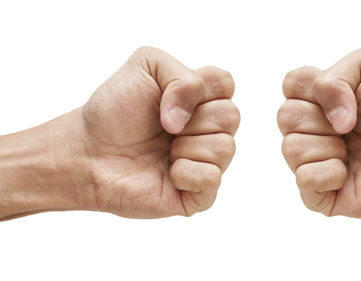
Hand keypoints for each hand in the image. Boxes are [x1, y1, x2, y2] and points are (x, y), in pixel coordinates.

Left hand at [79, 47, 238, 217]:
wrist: (87, 151)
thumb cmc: (115, 110)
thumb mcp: (146, 65)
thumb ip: (182, 76)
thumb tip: (187, 119)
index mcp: (200, 99)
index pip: (227, 84)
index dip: (199, 89)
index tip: (168, 97)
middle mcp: (207, 130)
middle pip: (231, 116)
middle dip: (192, 119)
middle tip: (164, 127)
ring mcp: (204, 162)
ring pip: (225, 148)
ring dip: (186, 147)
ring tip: (163, 151)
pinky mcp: (197, 193)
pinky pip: (213, 179)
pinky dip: (187, 174)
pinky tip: (168, 174)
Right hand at [278, 46, 360, 217]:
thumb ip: (334, 75)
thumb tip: (329, 119)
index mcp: (315, 99)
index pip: (289, 84)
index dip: (318, 90)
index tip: (349, 98)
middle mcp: (308, 130)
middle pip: (285, 117)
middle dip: (324, 119)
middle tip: (352, 127)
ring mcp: (311, 162)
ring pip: (291, 148)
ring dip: (331, 147)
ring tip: (353, 151)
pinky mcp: (318, 193)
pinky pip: (303, 178)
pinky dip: (331, 174)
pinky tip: (349, 174)